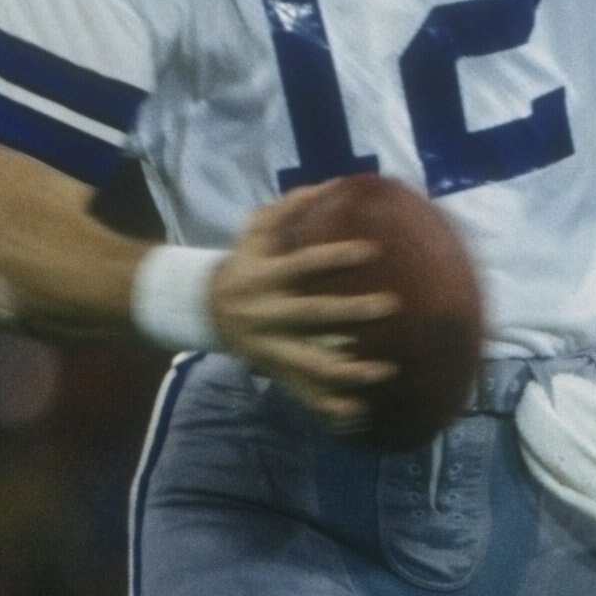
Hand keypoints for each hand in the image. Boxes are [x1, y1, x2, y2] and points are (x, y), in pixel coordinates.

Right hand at [208, 188, 401, 425]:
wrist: (203, 309)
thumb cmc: (242, 262)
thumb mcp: (254, 230)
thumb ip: (290, 206)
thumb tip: (335, 182)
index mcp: (266, 276)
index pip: (305, 264)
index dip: (337, 257)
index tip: (373, 250)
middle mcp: (268, 313)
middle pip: (314, 315)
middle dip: (353, 312)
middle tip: (392, 305)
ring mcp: (272, 347)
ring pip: (311, 364)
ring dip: (349, 370)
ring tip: (387, 370)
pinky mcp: (275, 370)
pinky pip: (302, 393)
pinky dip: (328, 406)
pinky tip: (358, 412)